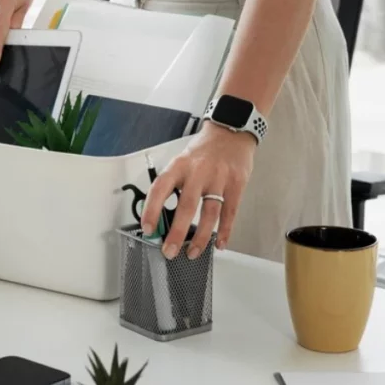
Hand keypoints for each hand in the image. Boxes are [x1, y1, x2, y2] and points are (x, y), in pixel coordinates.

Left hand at [142, 122, 255, 259]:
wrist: (231, 132)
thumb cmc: (203, 152)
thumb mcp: (183, 162)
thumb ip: (173, 185)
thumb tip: (160, 216)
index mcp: (179, 165)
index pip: (160, 188)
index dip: (151, 209)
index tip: (148, 228)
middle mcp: (198, 172)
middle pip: (186, 206)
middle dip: (176, 233)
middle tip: (169, 251)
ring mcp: (219, 178)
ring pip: (209, 213)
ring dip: (201, 237)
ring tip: (192, 252)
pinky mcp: (236, 184)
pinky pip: (230, 212)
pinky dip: (224, 231)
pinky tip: (218, 243)